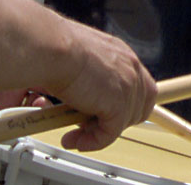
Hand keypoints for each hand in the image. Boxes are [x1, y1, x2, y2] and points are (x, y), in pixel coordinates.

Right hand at [47, 21, 156, 150]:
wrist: (51, 48)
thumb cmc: (54, 48)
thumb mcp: (78, 58)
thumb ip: (88, 76)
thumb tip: (78, 93)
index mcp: (122, 54)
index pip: (140, 86)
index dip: (124, 105)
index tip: (104, 114)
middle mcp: (130, 67)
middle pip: (138, 106)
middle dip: (113, 120)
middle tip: (87, 125)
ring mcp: (128, 86)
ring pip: (123, 123)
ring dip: (99, 133)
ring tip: (76, 133)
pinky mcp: (118, 105)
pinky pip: (109, 134)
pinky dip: (93, 142)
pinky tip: (76, 141)